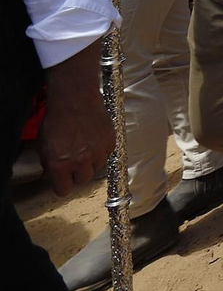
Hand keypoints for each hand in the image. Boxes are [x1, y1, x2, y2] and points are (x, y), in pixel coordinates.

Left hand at [37, 43, 113, 196]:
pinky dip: (102, 149)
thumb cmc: (56, 120)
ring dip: (91, 161)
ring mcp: (97, 152)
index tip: (63, 180)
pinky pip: (107, 154)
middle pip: (83, 180)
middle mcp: (80, 162)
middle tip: (75, 161)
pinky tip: (94, 139)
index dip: (63, 185)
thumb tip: (55, 173)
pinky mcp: (110, 142)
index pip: (64, 190)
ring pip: (97, 167)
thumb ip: (50, 163)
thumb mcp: (43, 146)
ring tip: (86, 147)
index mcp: (60, 165)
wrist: (75, 100)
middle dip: (78, 173)